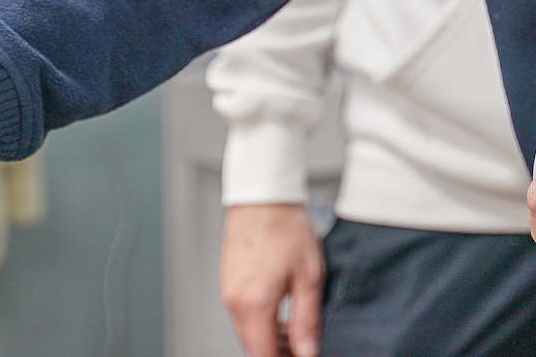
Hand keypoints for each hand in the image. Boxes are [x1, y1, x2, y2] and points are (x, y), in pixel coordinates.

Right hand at [219, 203, 324, 356]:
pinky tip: (278, 312)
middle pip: (252, 345)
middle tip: (301, 347)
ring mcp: (227, 290)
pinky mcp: (226, 281)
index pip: (263, 354)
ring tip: (293, 331)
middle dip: (276, 351)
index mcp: (254, 301)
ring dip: (267, 337)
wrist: (263, 194)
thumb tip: (307, 351)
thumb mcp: (308, 276)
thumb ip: (306, 320)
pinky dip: (258, 320)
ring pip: (246, 330)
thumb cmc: (285, 225)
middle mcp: (234, 299)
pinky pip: (241, 313)